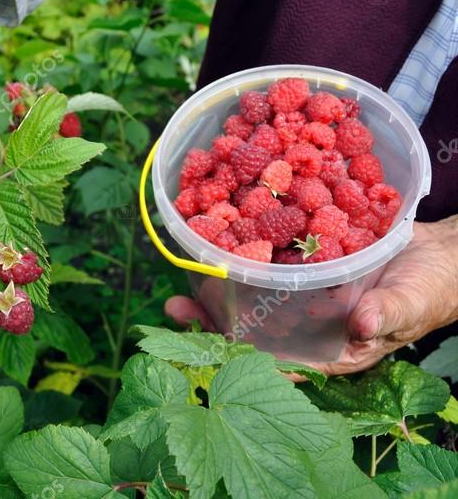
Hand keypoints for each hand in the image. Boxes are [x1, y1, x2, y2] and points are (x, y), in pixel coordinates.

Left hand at [165, 217, 457, 375]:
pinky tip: (209, 248)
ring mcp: (304, 298)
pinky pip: (266, 267)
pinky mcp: (302, 267)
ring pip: (251, 301)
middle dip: (214, 324)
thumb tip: (360, 324)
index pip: (282, 362)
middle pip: (254, 332)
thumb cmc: (429, 288)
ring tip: (178, 288)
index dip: (244, 359)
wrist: (438, 254)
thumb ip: (387, 313)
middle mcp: (310, 326)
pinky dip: (239, 260)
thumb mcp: (412, 301)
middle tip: (177, 311)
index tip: (211, 351)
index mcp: (334, 347)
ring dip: (216, 295)